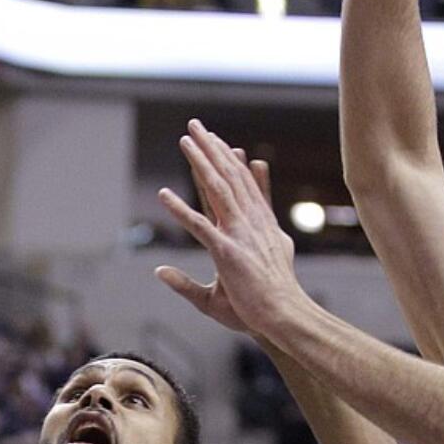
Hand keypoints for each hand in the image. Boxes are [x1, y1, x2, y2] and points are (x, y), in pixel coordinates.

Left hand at [157, 120, 306, 339]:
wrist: (283, 317)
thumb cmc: (261, 305)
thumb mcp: (228, 285)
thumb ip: (193, 276)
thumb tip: (160, 270)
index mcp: (255, 227)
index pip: (240, 187)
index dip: (228, 162)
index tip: (219, 141)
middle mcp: (248, 224)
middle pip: (227, 178)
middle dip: (211, 150)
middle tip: (196, 126)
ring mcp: (238, 235)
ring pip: (215, 191)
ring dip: (199, 164)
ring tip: (185, 141)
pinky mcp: (226, 252)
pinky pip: (198, 226)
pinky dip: (180, 210)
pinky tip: (163, 196)